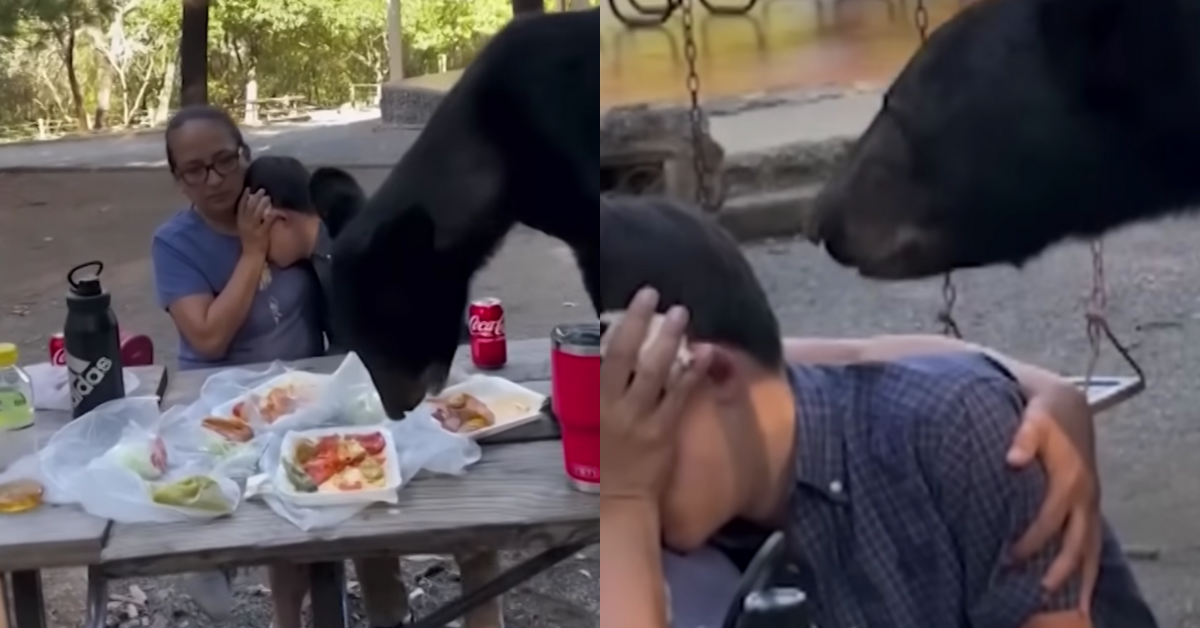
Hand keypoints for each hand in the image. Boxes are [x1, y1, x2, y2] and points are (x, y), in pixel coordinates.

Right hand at [237, 188, 275, 257]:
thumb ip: (247, 218)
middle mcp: (245, 224)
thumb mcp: (244, 228)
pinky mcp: (262, 234)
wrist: (252, 255)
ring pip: (257, 213)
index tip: (248, 188)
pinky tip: (275, 211)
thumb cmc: (250, 241)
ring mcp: (253, 229)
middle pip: (249, 207)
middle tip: (262, 190)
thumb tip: (252, 205)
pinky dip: (271, 216)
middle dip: (255, 197)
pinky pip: (266, 222)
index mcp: (240, 222)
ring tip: (268, 197)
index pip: (240, 207)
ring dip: (262, 204)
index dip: (243, 197)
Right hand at [600, 288, 710, 503]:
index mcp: (595, 402)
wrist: (623, 498)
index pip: (604, 356)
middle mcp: (616, 405)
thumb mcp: (593, 423)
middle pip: (626, 356)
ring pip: (654, 371)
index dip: (618, 327)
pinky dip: (692, 372)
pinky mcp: (663, 430)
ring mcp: (641, 417)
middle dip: (640, 322)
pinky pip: (679, 396)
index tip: (631, 303)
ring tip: (681, 313)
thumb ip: (600, 393)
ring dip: (668, 339)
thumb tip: (607, 358)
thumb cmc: (607, 460)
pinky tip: (705, 354)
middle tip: (654, 295)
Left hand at [1007, 382, 1099, 608]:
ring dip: (1077, 572)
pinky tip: (1078, 584)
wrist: (1068, 406)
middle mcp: (1085, 495)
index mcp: (1070, 478)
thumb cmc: (1045, 415)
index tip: (1009, 556)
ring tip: (1058, 595)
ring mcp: (1091, 502)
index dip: (1031, 540)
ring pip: (1090, 546)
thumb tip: (1012, 459)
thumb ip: (1022, 438)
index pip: (1050, 518)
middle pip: (1076, 541)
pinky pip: (1092, 540)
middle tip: (1036, 589)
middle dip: (1059, 567)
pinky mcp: (1090, 505)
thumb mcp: (1033, 419)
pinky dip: (1087, 564)